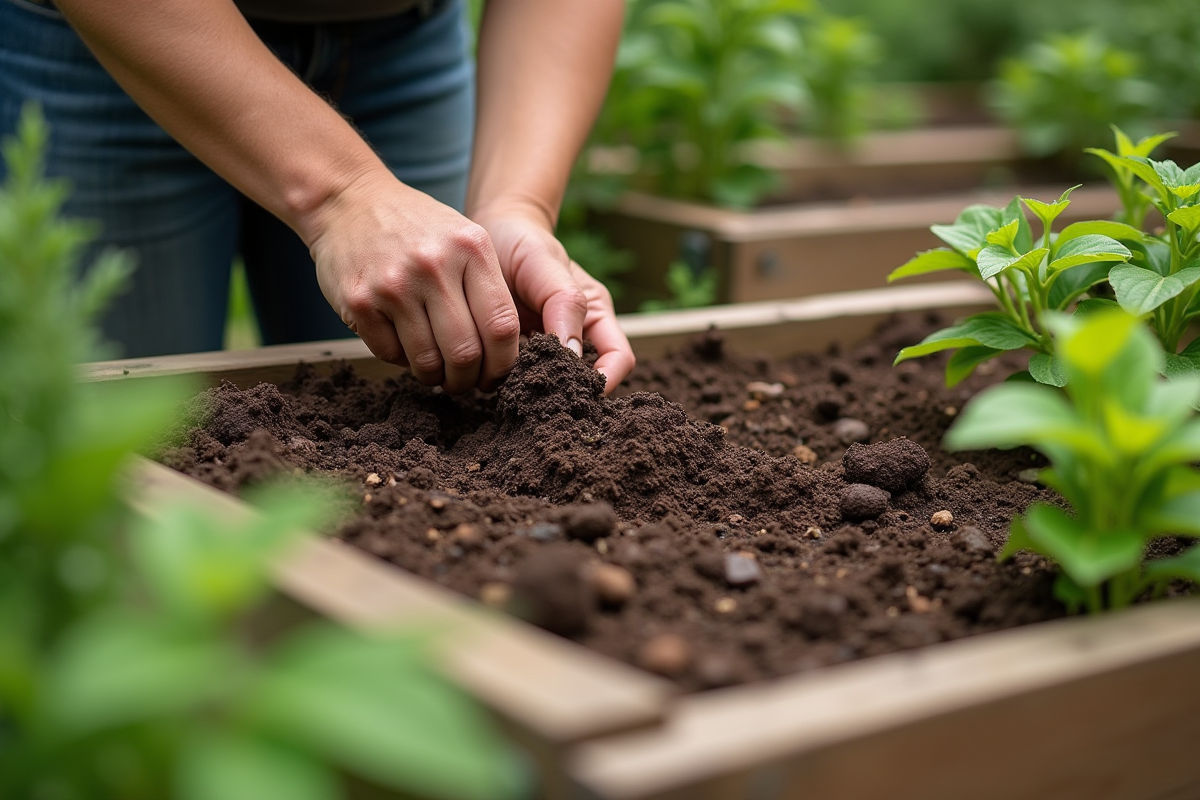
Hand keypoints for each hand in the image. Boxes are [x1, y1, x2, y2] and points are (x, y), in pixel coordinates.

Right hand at [306, 170, 520, 393]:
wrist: (348, 199)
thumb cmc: (415, 226)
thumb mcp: (464, 238)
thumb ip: (488, 287)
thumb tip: (506, 352)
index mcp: (472, 248)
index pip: (501, 326)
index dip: (503, 364)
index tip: (498, 376)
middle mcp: (434, 265)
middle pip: (465, 352)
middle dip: (468, 380)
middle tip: (465, 383)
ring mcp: (394, 284)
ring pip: (427, 361)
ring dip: (434, 377)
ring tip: (436, 370)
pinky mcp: (360, 301)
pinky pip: (390, 355)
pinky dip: (400, 360)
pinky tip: (403, 344)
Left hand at [474, 207, 635, 391]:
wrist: (488, 236)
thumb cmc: (523, 244)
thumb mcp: (546, 263)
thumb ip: (564, 302)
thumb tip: (572, 353)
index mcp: (595, 316)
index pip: (620, 358)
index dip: (609, 378)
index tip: (582, 388)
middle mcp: (575, 338)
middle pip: (587, 381)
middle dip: (569, 392)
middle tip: (542, 395)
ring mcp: (546, 351)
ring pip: (553, 387)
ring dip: (536, 392)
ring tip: (513, 386)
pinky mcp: (517, 357)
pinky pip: (520, 381)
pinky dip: (510, 384)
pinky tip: (492, 377)